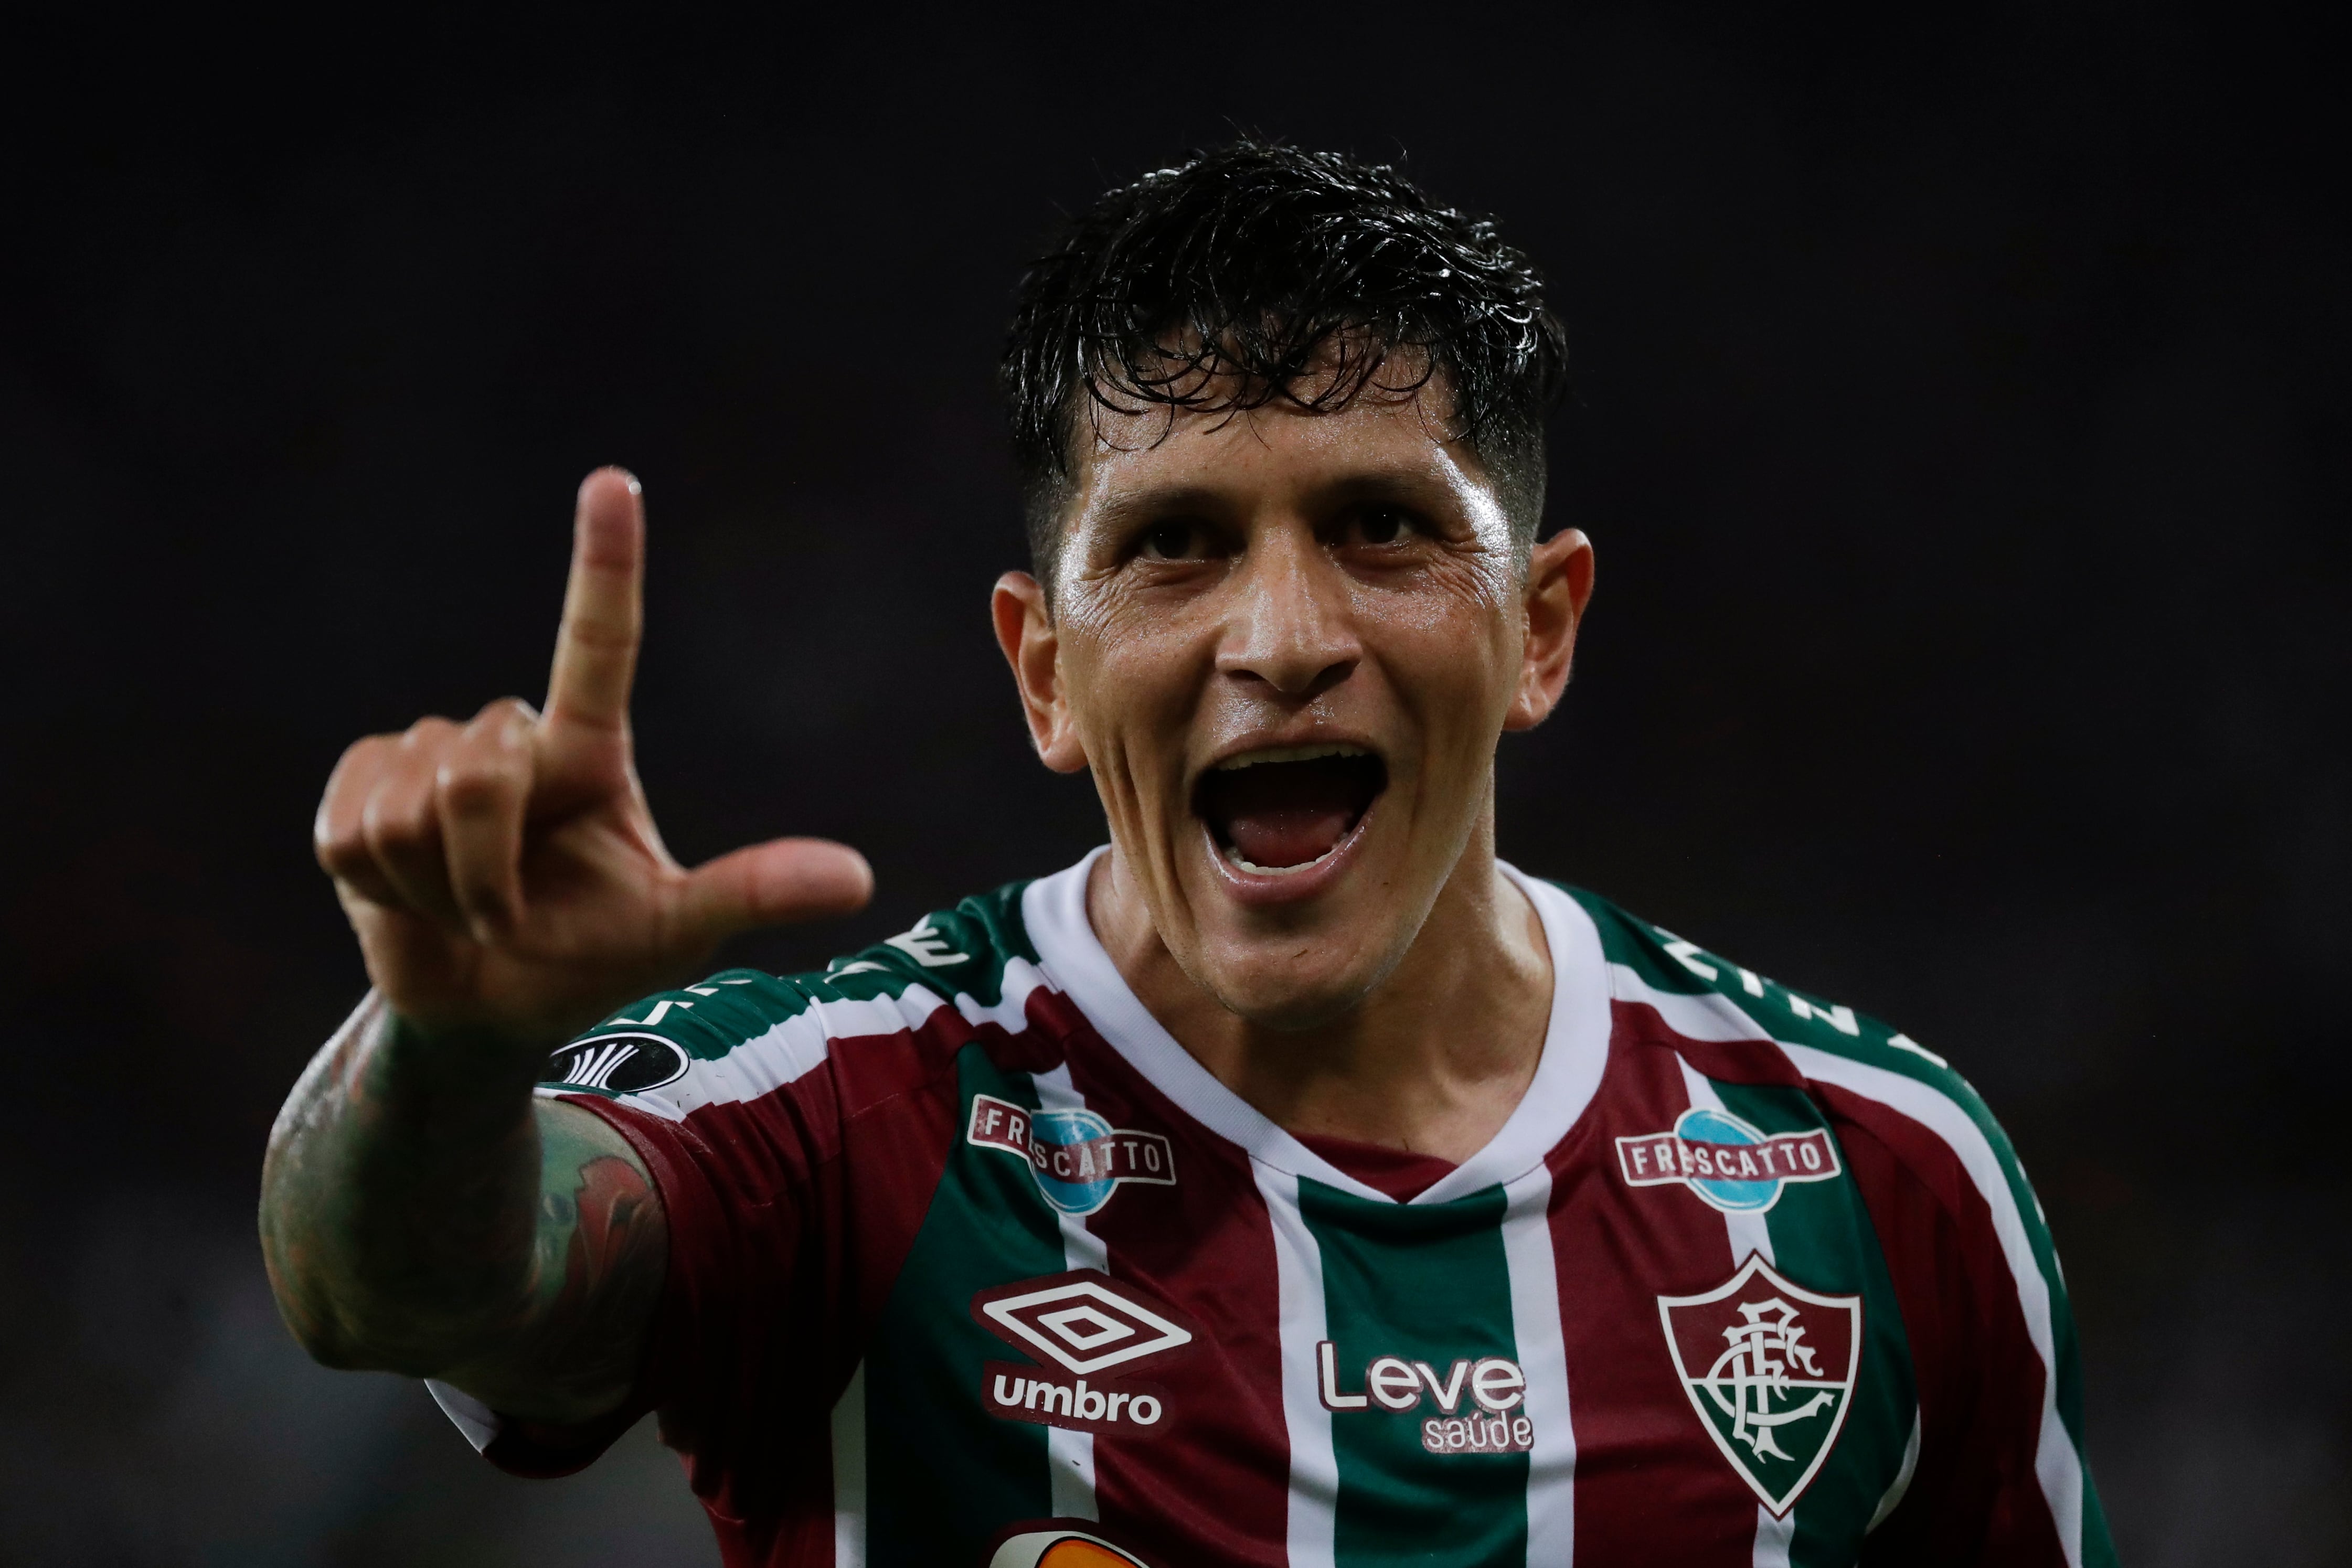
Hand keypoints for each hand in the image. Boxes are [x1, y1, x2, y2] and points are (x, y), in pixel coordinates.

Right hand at [314, 469, 871, 1045]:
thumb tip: (860, 880)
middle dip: (492, 869)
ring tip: (466, 906)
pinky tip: (403, 896)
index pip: (600, 643)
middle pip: (483, 772)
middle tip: (510, 912)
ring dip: (443, 884)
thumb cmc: (588, 959)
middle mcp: (507, 737)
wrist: (485, 1011)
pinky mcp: (353, 791)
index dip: (605, 562)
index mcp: (587, 751)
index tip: (613, 481)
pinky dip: (384, 885)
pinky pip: (356, 828)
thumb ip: (750, 894)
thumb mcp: (676, 934)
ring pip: (418, 804)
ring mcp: (423, 756)